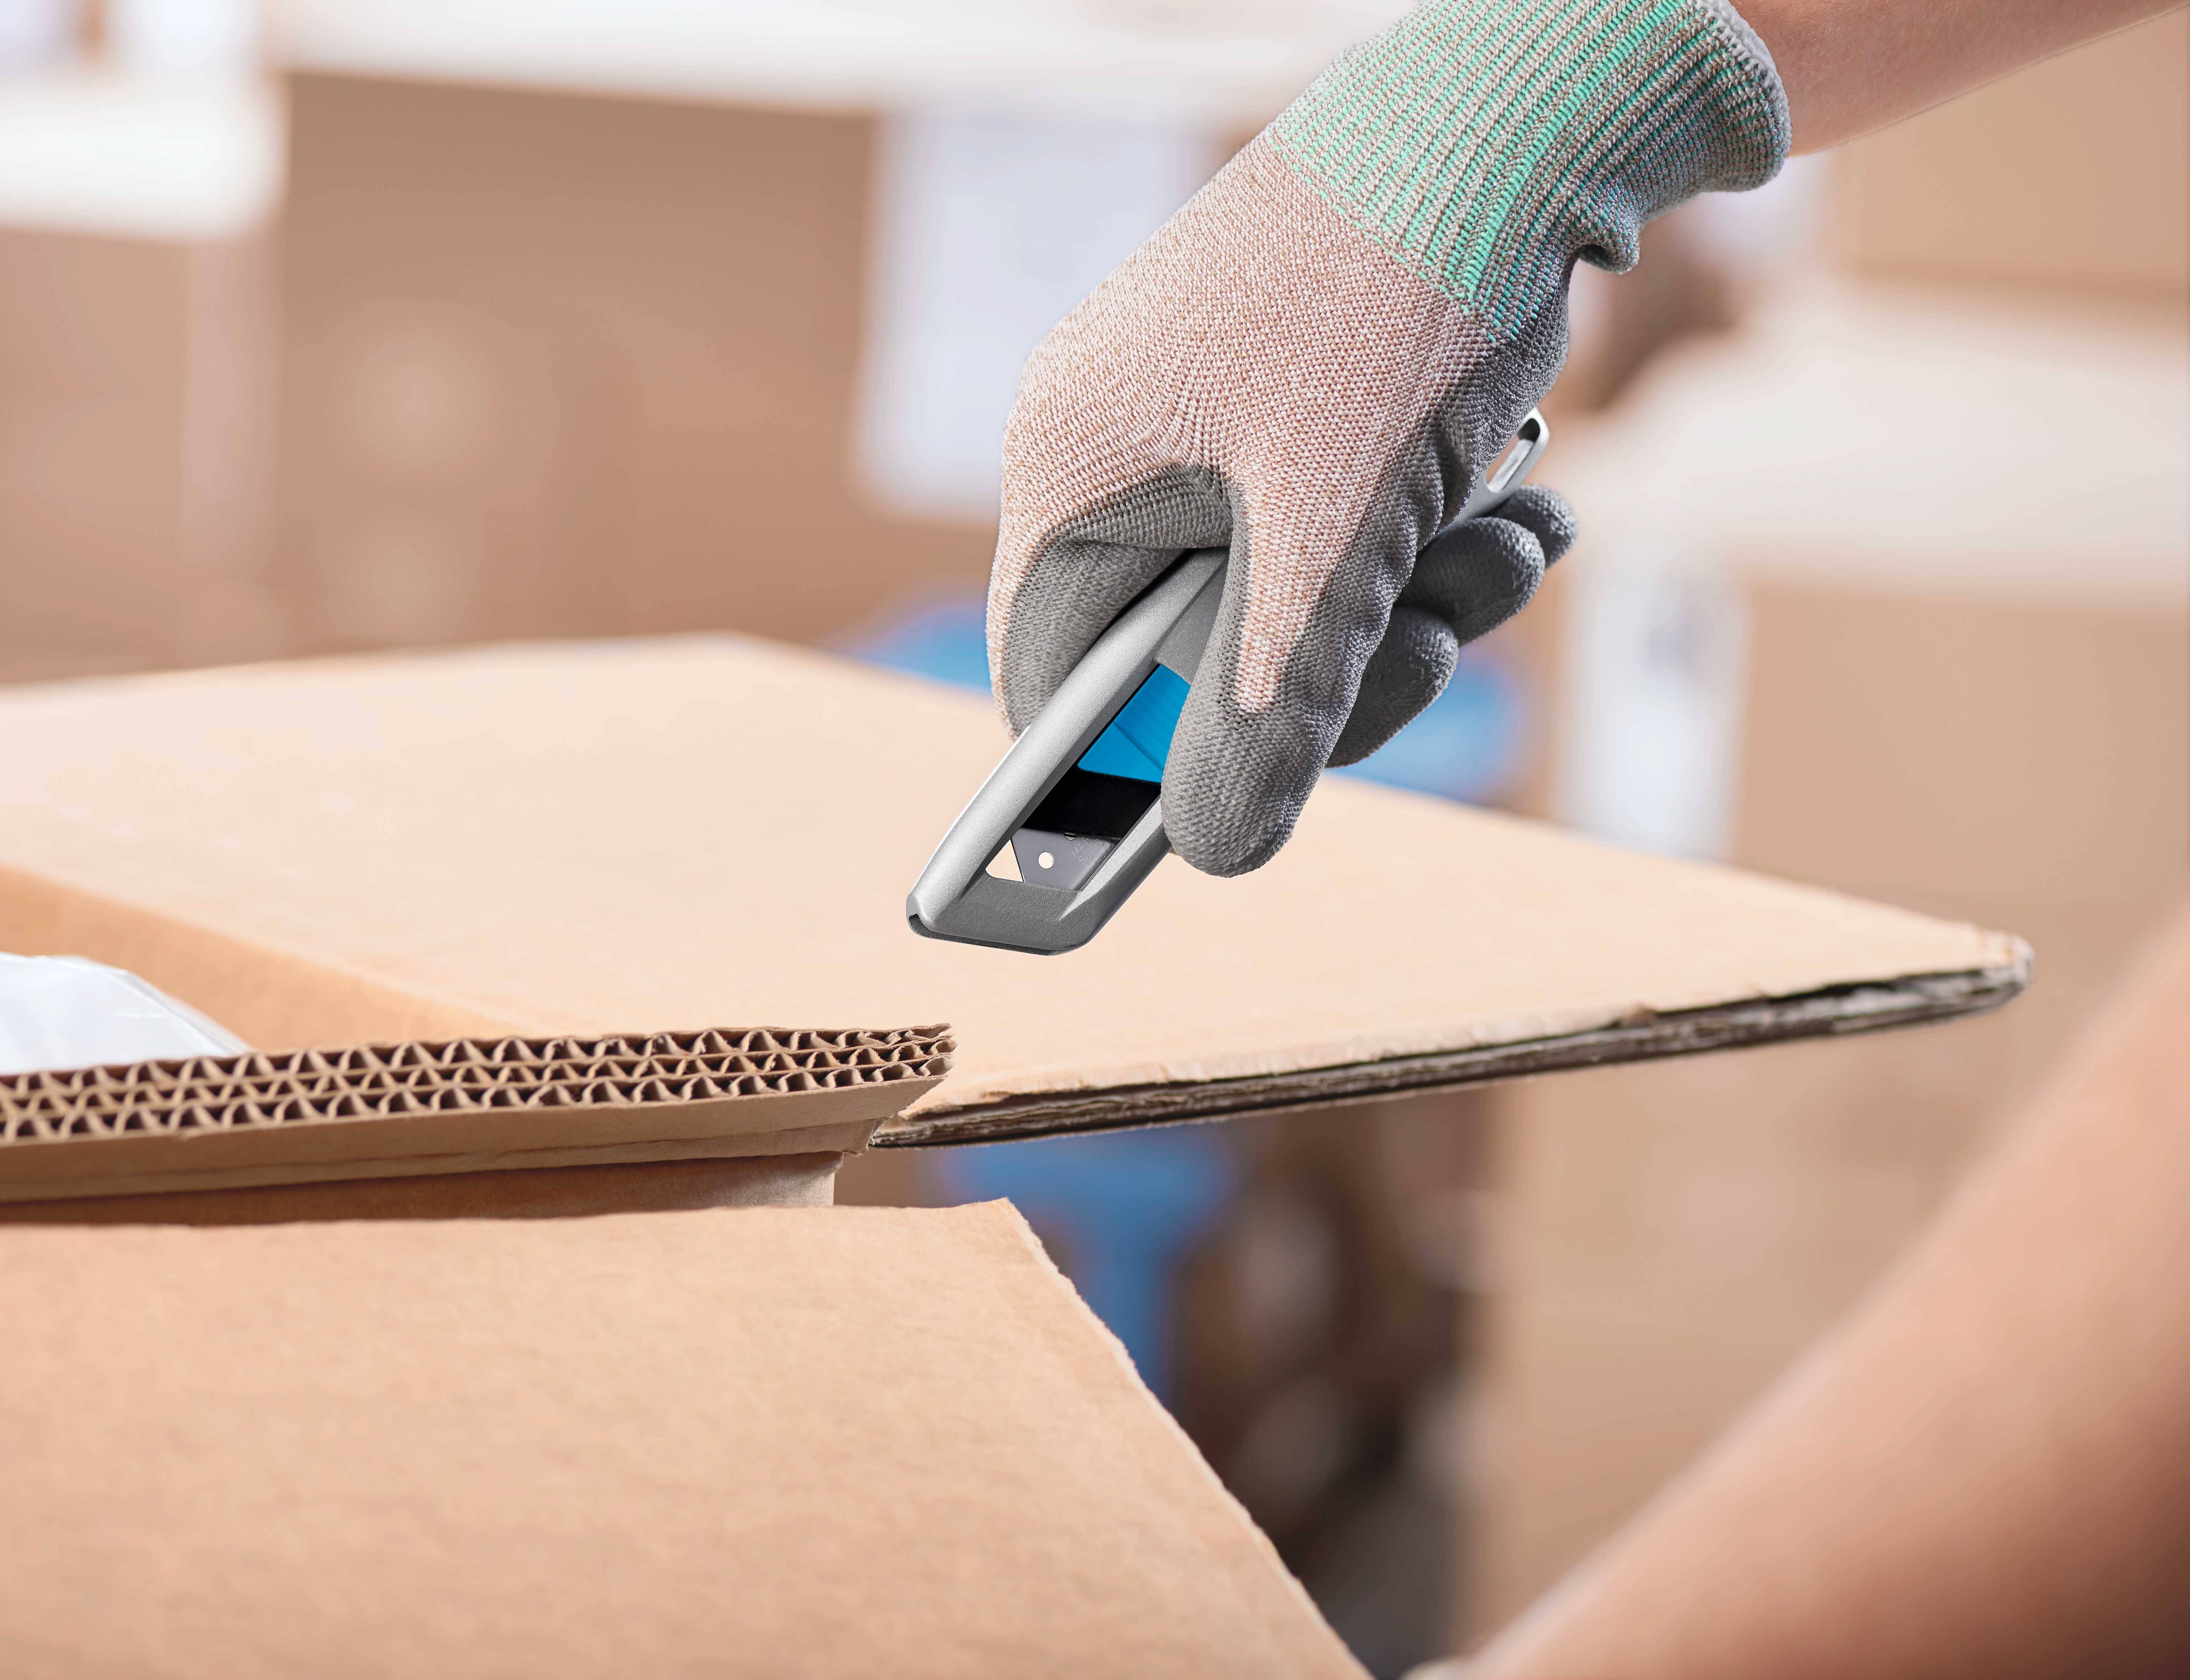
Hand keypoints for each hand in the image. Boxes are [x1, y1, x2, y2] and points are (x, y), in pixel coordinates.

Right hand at [988, 0, 1785, 875]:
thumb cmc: (1403, 290)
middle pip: (1198, 655)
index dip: (1144, 770)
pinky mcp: (1297, 407)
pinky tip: (1518, 504)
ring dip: (1418, 605)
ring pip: (1294, 600)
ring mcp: (1208, 423)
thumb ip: (1270, 709)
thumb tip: (1215, 855)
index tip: (1242, 809)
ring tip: (1516, 541)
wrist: (1527, 104)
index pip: (1059, 686)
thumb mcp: (1336, 538)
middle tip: (1445, 639)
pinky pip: (1345, 533)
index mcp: (1077, 468)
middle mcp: (1122, 447)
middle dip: (1343, 668)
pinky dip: (1434, 541)